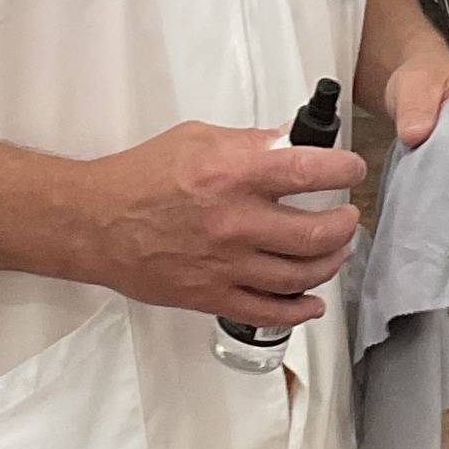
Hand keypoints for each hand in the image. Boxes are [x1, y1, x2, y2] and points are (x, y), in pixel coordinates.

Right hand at [73, 122, 364, 324]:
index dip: (343, 169)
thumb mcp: (199, 137)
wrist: (96, 223)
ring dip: (330, 263)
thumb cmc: (141, 177)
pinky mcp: (211, 295)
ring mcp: (225, 264)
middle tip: (348, 216)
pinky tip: (313, 301)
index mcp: (233, 174)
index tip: (351, 169)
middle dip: (344, 224)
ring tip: (336, 250)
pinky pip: (268, 311)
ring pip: (301, 275)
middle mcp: (234, 222)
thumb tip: (292, 142)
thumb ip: (250, 142)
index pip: (309, 170)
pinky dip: (299, 309)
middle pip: (316, 233)